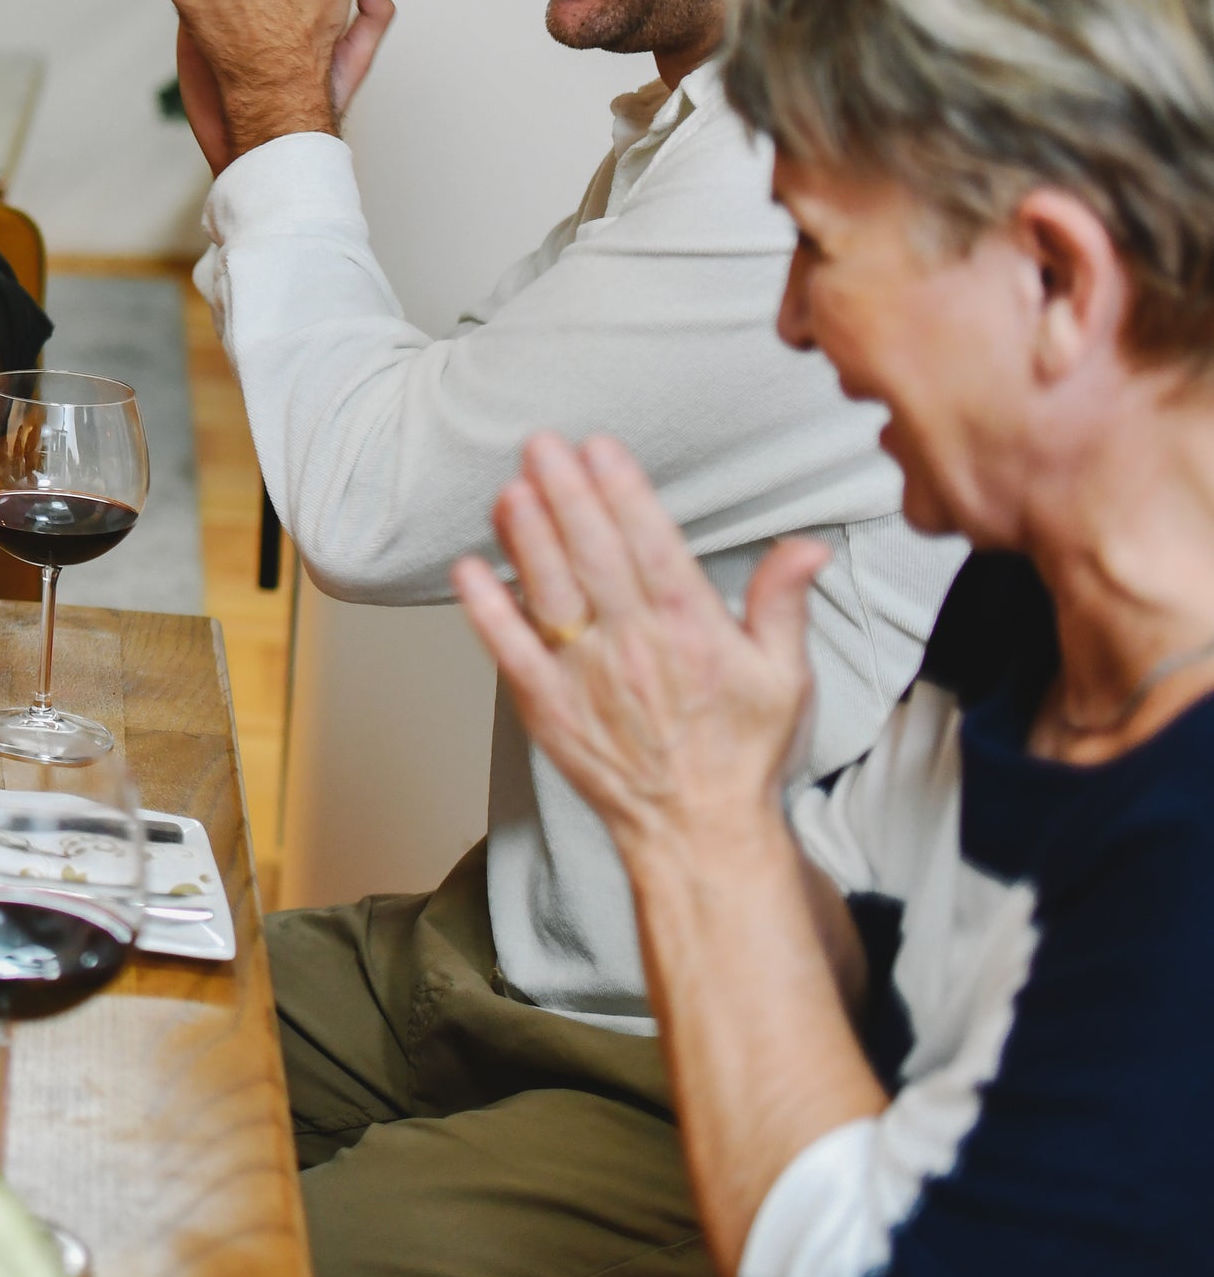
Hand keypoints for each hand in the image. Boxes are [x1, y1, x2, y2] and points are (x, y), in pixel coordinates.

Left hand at [453, 432, 825, 862]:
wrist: (698, 831)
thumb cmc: (742, 751)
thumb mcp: (785, 676)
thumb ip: (785, 603)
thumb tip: (809, 545)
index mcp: (694, 632)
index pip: (653, 547)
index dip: (623, 493)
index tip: (600, 448)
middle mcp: (636, 647)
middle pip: (595, 556)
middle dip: (566, 494)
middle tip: (541, 445)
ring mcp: (587, 678)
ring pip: (551, 593)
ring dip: (527, 538)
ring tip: (510, 489)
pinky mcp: (548, 708)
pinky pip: (510, 651)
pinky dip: (487, 610)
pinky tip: (468, 569)